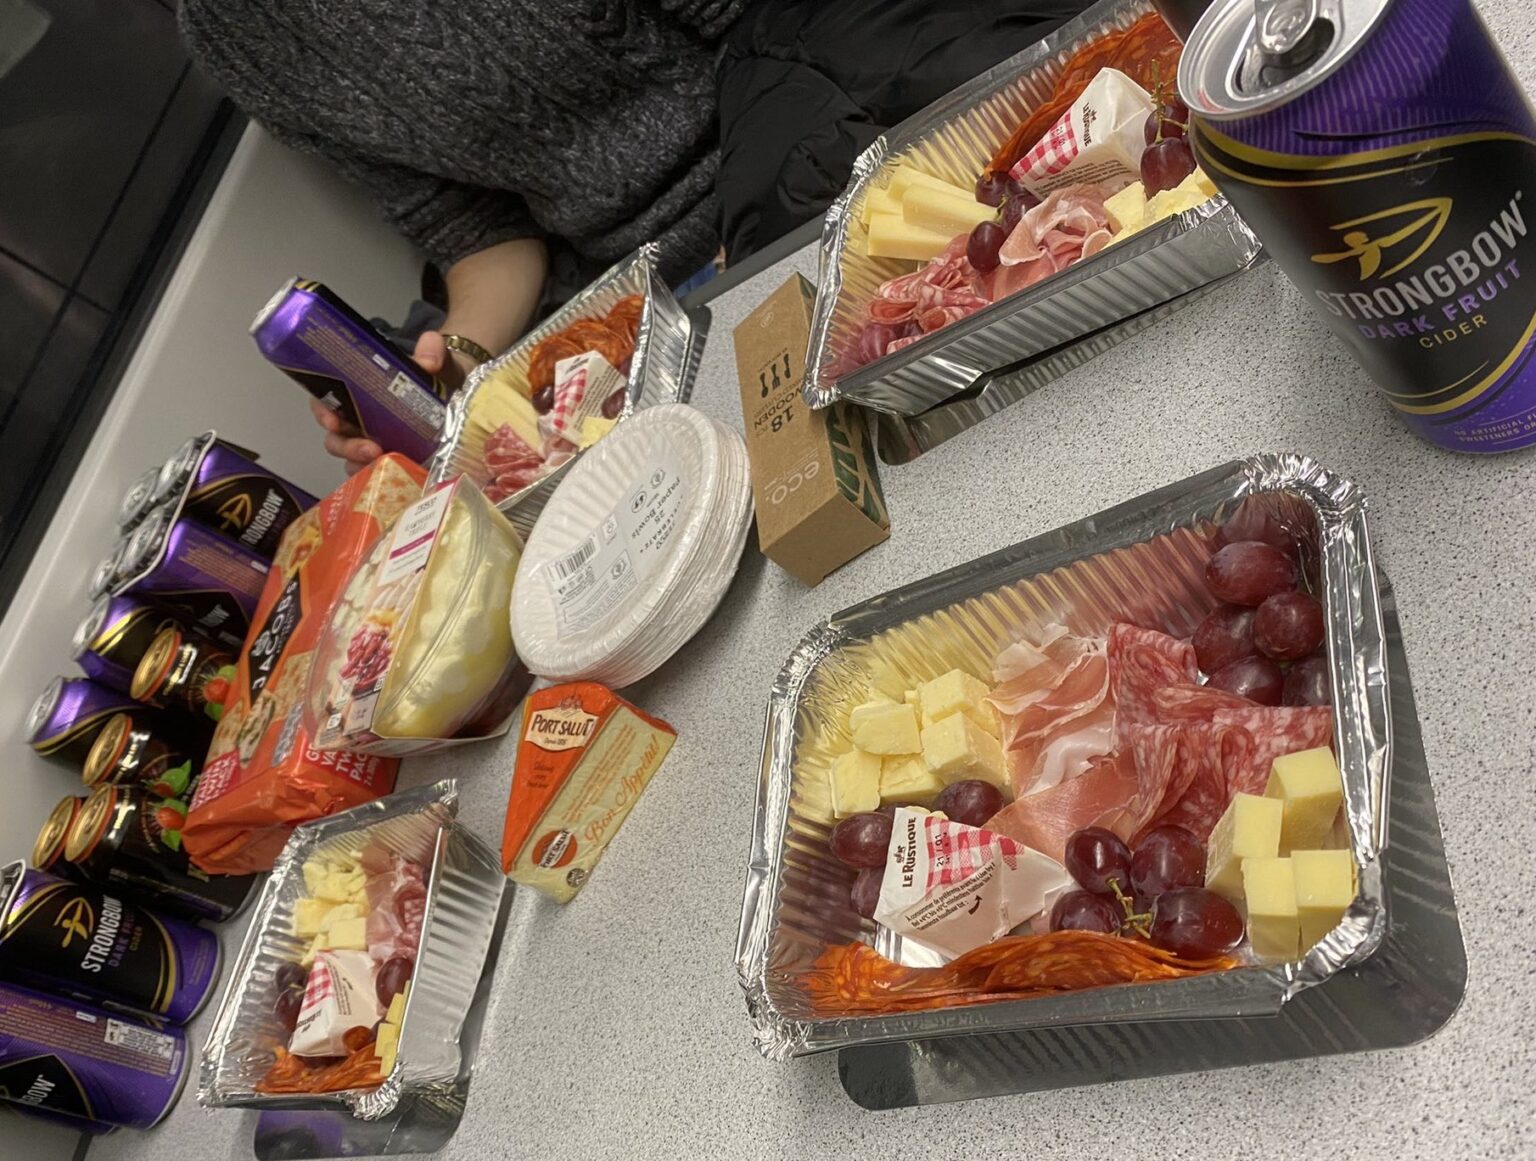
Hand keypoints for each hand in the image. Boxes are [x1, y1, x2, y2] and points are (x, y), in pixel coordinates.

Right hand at [309, 333, 474, 475]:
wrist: (461, 392)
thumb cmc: (437, 371)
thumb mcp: (434, 356)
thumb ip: (431, 350)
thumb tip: (429, 360)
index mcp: (358, 392)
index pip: (325, 401)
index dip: (321, 411)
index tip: (332, 419)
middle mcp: (360, 420)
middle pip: (336, 438)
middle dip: (347, 446)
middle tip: (370, 448)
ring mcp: (375, 443)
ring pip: (352, 461)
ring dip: (362, 466)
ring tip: (383, 465)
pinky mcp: (395, 462)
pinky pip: (377, 476)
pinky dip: (381, 479)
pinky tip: (395, 478)